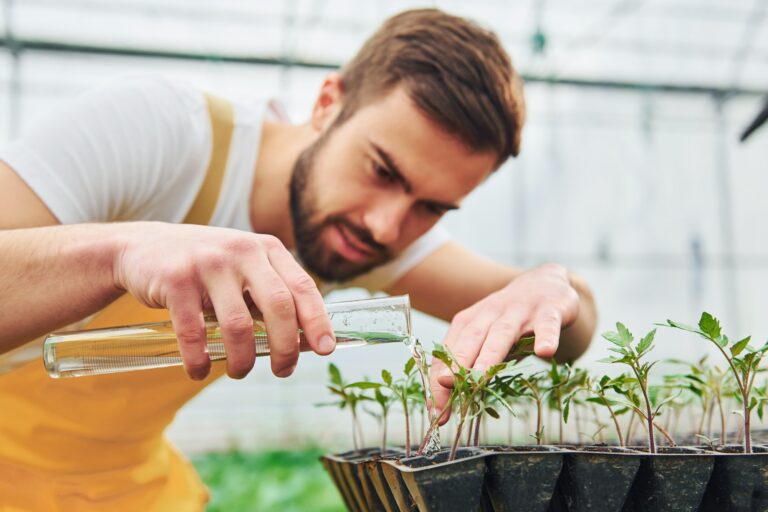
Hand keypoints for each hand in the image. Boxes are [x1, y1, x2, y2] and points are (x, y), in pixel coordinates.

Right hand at [114, 222, 334, 379]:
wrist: (142, 247)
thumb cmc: (206, 267)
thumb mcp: (245, 269)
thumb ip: (274, 296)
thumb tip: (311, 342)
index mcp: (267, 249)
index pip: (303, 286)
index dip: (318, 320)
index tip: (327, 348)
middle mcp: (242, 251)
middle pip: (279, 306)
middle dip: (286, 347)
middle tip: (283, 371)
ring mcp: (208, 263)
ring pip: (239, 325)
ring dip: (243, 359)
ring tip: (239, 372)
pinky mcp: (175, 279)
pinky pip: (194, 332)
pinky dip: (198, 360)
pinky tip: (197, 371)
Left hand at [429, 263, 578, 423]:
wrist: (546, 283)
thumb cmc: (510, 321)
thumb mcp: (486, 340)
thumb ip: (470, 367)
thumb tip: (446, 403)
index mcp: (469, 322)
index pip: (449, 352)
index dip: (440, 379)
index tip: (435, 409)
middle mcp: (490, 313)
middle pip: (471, 339)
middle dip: (458, 364)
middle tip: (447, 386)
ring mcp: (520, 311)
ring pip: (502, 332)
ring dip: (491, 354)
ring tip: (481, 376)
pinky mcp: (549, 310)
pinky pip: (547, 324)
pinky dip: (546, 336)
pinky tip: (544, 352)